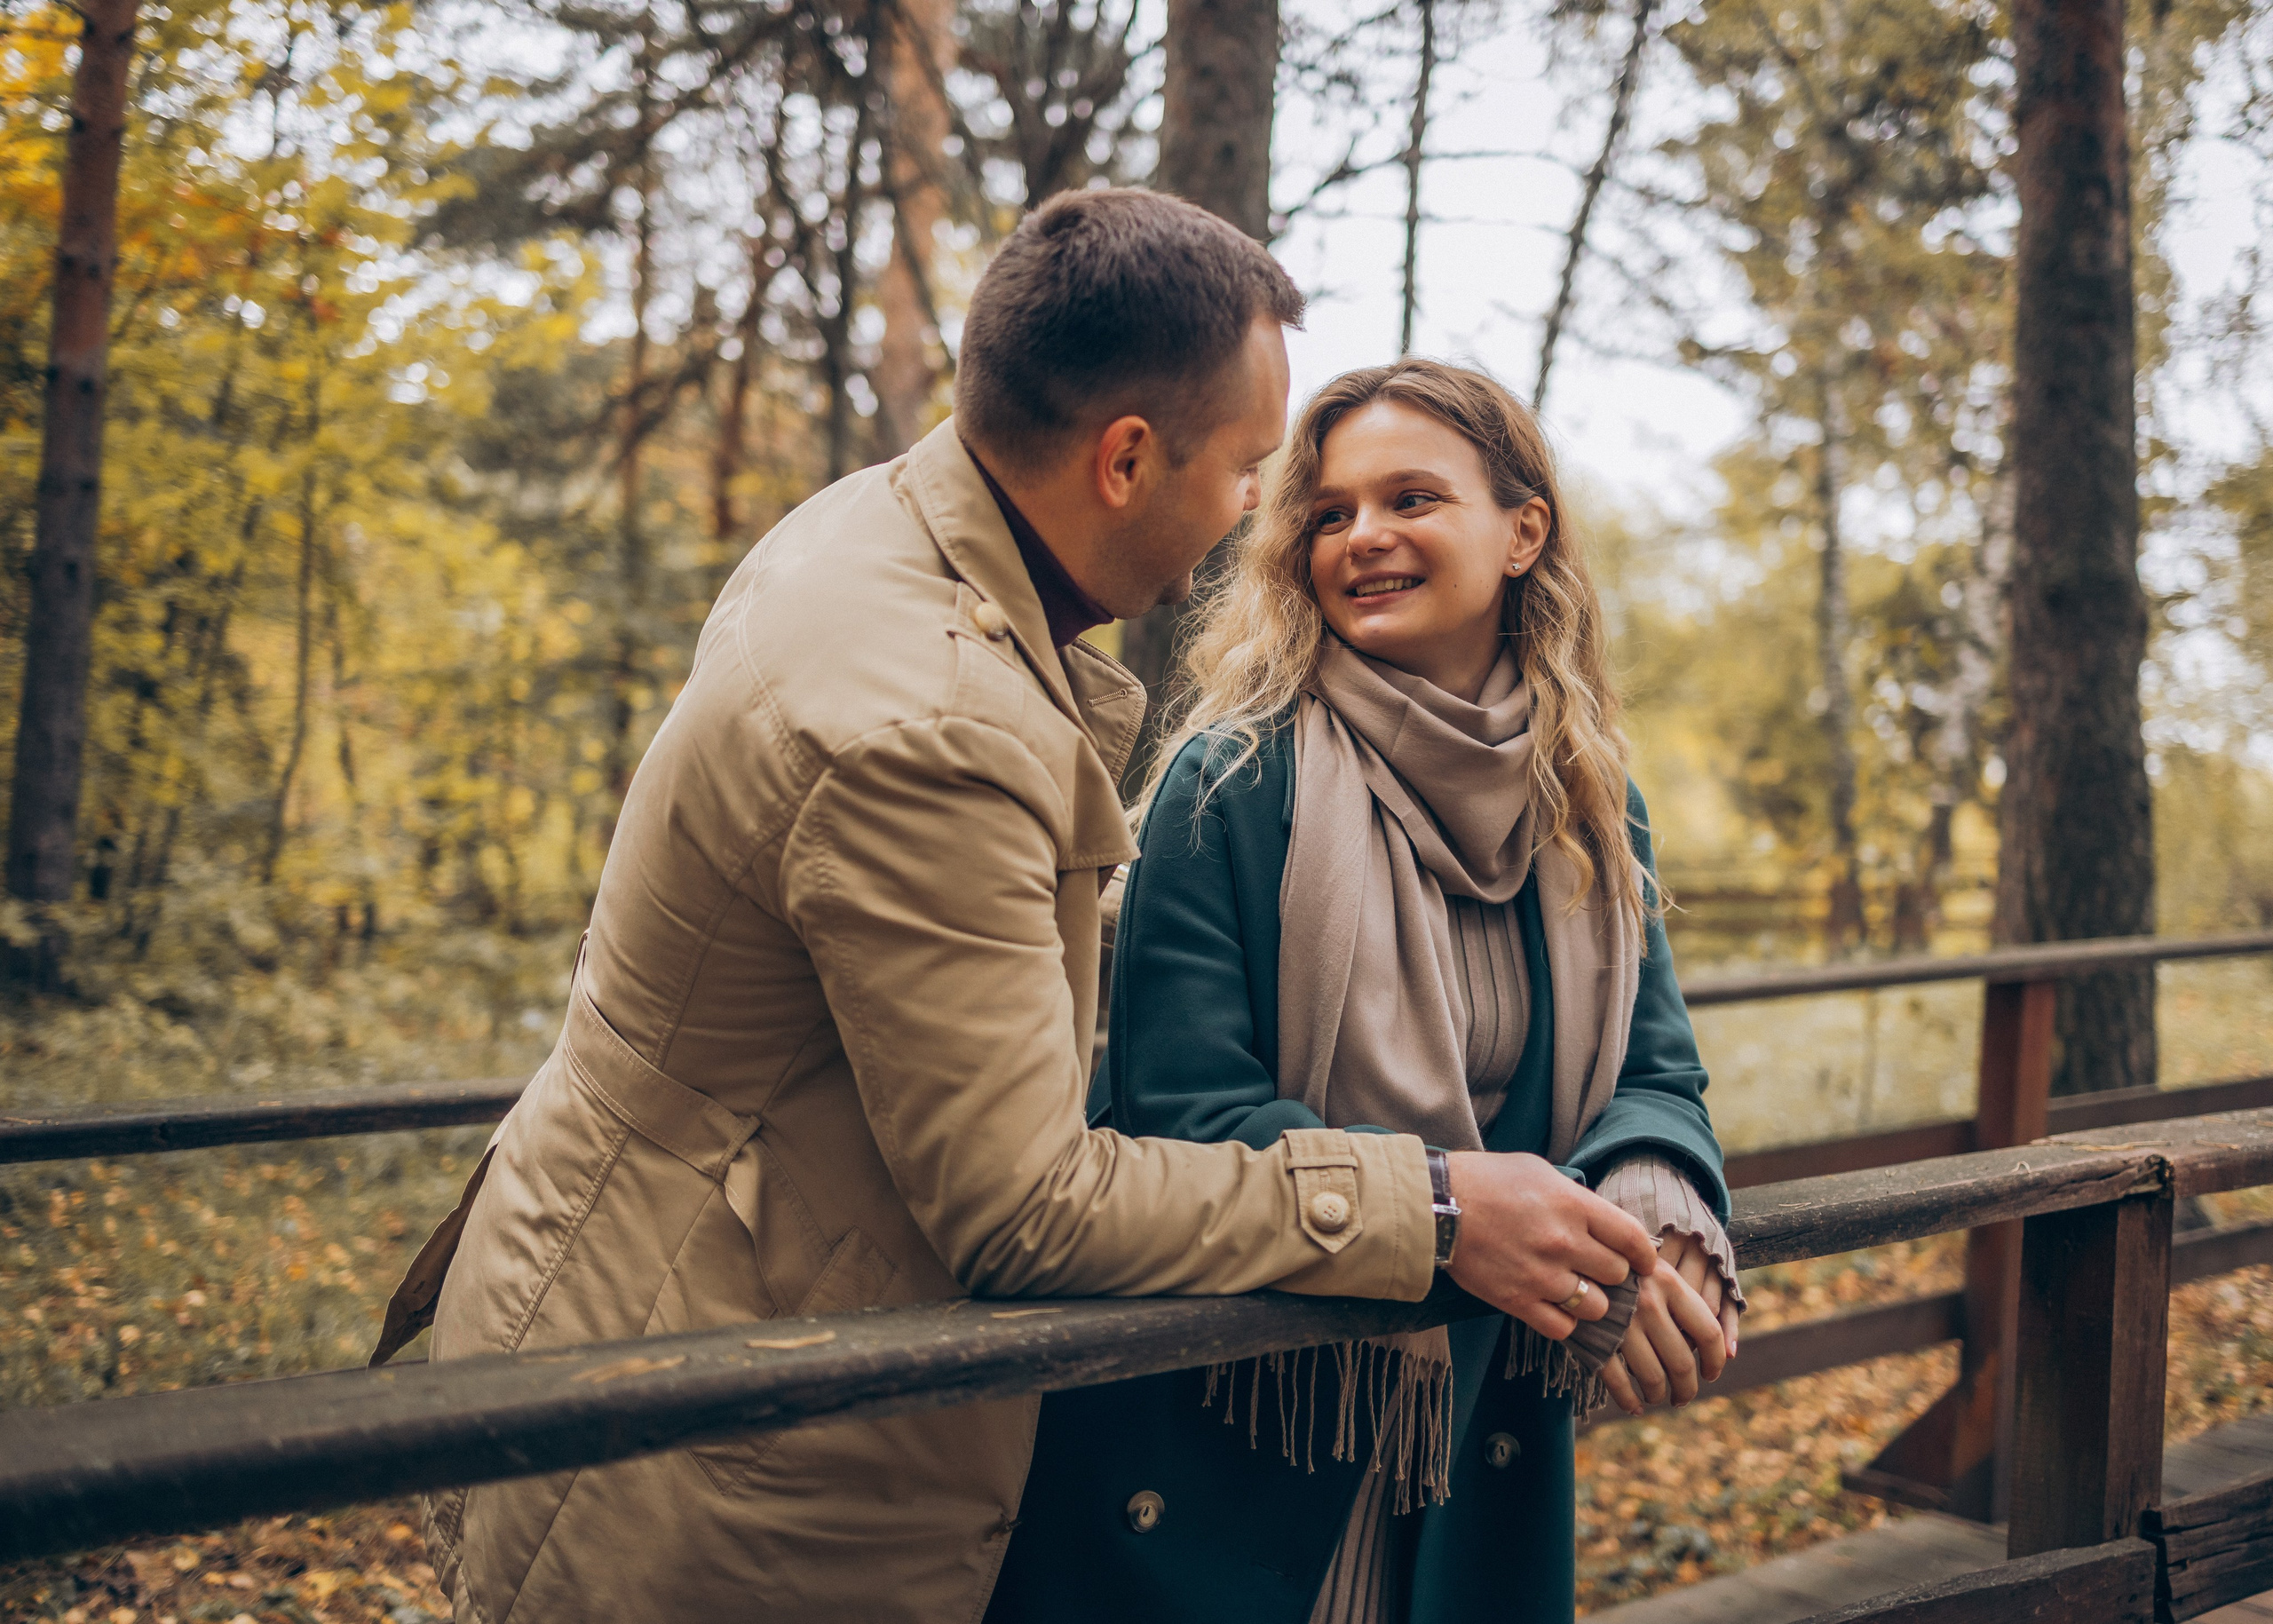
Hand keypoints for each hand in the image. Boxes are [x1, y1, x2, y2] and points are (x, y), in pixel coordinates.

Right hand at [1443, 1152, 1658, 1343]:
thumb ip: (1575, 1197)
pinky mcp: (1517, 1301)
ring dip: (1592, 1301)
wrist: (1436, 1204)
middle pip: (1617, 1274)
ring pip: (1596, 1306)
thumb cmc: (1486, 1180)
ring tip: (1577, 1290)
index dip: (1644, 1254)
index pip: (1632, 1238)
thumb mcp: (1539, 1171)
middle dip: (1613, 1274)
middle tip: (1600, 1270)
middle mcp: (1564, 1243)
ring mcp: (1541, 1276)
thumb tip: (1602, 1220)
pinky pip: (1562, 1327)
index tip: (1643, 1261)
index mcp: (1573, 1205)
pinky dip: (1565, 1321)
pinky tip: (1557, 1308)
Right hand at [1599, 1231, 1738, 1414]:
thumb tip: (1720, 1344)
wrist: (1565, 1254)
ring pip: (1652, 1377)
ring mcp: (1621, 1324)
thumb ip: (1682, 1297)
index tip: (1711, 1374)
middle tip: (1683, 1397)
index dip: (1714, 1361)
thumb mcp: (1651, 1265)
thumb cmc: (1616, 1262)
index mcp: (1669, 1283)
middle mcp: (1649, 1304)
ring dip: (1658, 1395)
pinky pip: (1618, 1382)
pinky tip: (1633, 1407)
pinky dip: (1629, 1401)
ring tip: (1656, 1398)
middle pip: (1682, 1363)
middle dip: (1686, 1389)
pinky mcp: (1594, 1339)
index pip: (1708, 1333)